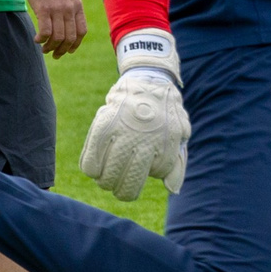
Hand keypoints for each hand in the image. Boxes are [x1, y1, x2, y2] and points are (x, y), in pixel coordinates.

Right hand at [25, 0, 86, 57]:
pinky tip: (37, 39)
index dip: (76, 44)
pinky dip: (42, 39)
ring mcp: (57, 10)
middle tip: (55, 55)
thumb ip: (72, 8)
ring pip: (57, 37)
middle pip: (69, 37)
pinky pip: (45, 31)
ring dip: (51, 47)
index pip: (81, 31)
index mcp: (77, 6)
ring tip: (44, 49)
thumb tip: (71, 24)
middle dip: (62, 50)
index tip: (69, 50)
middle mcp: (69, 9)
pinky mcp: (44, 10)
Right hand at [79, 28, 188, 198]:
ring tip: (106, 180)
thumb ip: (177, 163)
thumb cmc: (164, 114)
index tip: (148, 164)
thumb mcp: (180, 133)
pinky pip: (92, 157)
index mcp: (168, 138)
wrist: (147, 80)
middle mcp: (145, 136)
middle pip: (130, 180)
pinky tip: (94, 169)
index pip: (158, 170)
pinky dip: (91, 168)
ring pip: (109, 172)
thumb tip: (173, 189)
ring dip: (106, 182)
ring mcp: (123, 130)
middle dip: (124, 191)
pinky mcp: (103, 123)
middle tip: (120, 189)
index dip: (153, 171)